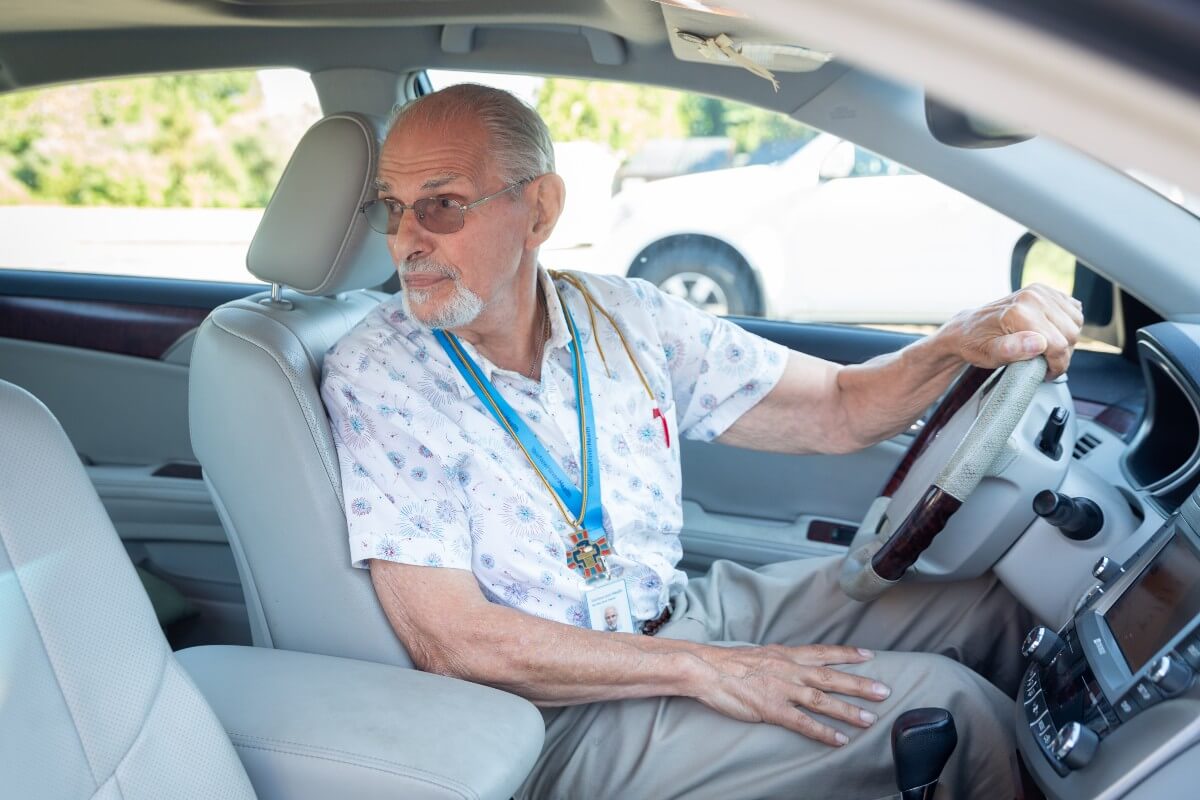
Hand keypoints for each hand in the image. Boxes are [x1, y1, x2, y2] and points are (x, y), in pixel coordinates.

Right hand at [692, 643, 889, 745]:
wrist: (706, 669)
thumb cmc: (727, 663)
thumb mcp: (758, 654)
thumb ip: (778, 661)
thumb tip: (789, 663)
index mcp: (785, 655)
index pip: (822, 652)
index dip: (846, 654)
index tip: (869, 656)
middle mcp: (789, 670)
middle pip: (830, 677)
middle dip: (859, 684)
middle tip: (884, 690)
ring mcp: (782, 690)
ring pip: (822, 700)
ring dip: (848, 710)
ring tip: (870, 719)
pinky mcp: (772, 709)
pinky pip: (803, 722)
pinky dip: (823, 731)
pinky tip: (839, 740)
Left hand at [946, 284, 1082, 377]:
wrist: (966, 328)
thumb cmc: (976, 344)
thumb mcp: (988, 354)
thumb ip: (1011, 350)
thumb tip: (1038, 344)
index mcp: (1019, 312)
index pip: (1058, 344)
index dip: (1057, 365)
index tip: (1046, 373)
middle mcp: (1033, 297)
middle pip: (1070, 334)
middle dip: (1061, 355)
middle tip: (1044, 363)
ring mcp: (1040, 291)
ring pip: (1076, 323)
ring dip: (1066, 340)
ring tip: (1045, 349)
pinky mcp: (1046, 291)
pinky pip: (1073, 311)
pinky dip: (1067, 325)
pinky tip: (1050, 332)